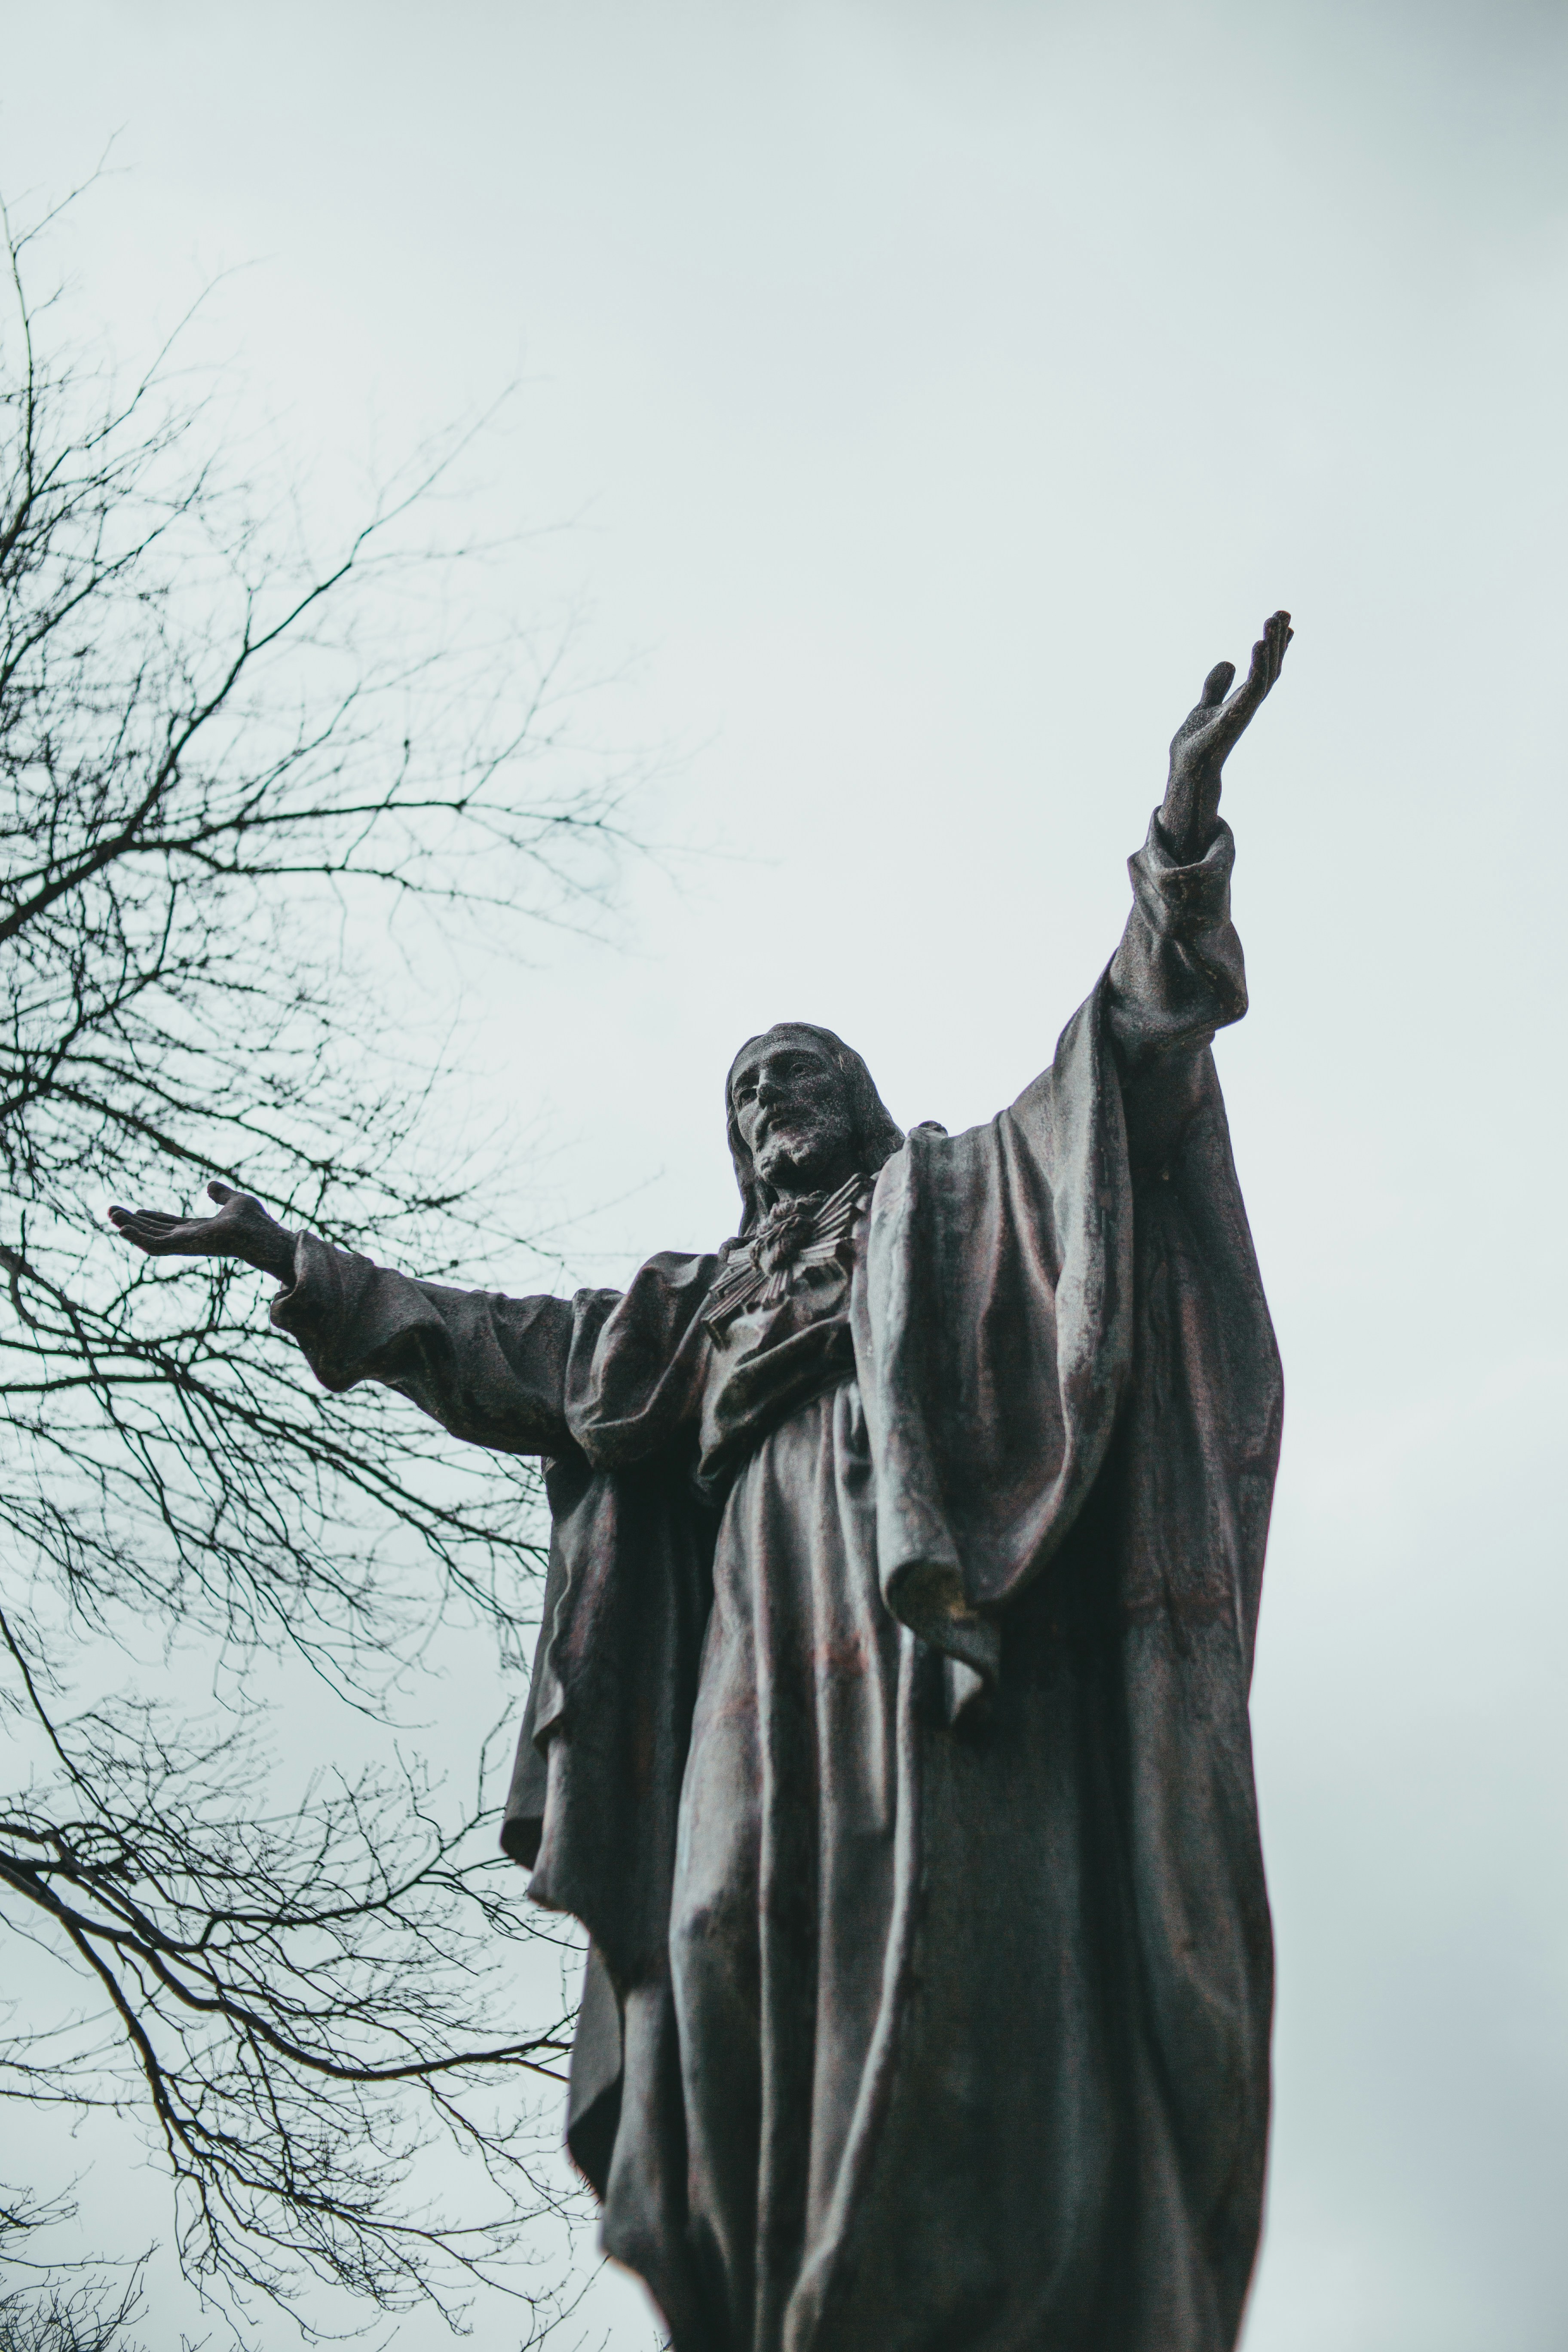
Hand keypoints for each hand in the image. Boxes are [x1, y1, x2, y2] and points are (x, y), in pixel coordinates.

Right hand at [107, 1181, 296, 1282]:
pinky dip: (137, 1239)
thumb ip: (222, 1194)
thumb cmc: (255, 1222)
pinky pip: (154, 1246)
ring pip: (149, 1239)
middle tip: (111, 1211)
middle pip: (154, 1231)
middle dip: (132, 1223)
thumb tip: (210, 1185)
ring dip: (129, 1228)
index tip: (134, 1210)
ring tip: (111, 1215)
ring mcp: (185, 1244)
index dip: (151, 1218)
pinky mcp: (183, 1247)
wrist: (261, 1233)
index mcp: (199, 1229)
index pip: (168, 1224)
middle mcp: (189, 1238)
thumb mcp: (236, 1201)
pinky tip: (121, 1229)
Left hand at [1160, 609, 1292, 859]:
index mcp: (1242, 700)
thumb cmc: (1196, 743)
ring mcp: (1242, 712)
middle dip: (1277, 641)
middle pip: (1269, 668)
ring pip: (1263, 675)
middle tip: (1283, 612)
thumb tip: (1229, 662)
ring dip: (1269, 649)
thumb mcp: (1206, 705)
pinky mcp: (1231, 718)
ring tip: (1271, 624)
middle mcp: (1247, 705)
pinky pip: (1250, 689)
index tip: (1285, 622)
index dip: (1276, 646)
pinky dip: (1256, 668)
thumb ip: (1216, 686)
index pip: (1264, 668)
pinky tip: (1257, 646)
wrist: (1186, 770)